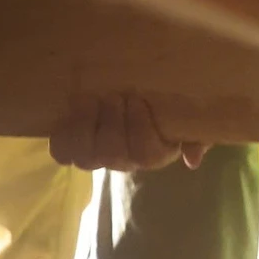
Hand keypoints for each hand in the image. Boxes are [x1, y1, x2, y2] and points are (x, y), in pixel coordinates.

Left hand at [48, 93, 205, 171]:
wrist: (136, 105)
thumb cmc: (167, 112)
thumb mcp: (189, 124)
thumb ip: (197, 139)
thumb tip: (193, 160)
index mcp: (154, 155)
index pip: (145, 153)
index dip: (138, 127)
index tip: (138, 98)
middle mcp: (125, 162)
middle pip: (113, 155)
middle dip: (111, 122)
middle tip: (113, 95)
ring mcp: (98, 158)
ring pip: (86, 157)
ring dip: (84, 127)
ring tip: (89, 100)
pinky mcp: (75, 149)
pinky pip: (62, 153)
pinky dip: (62, 136)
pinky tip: (69, 114)